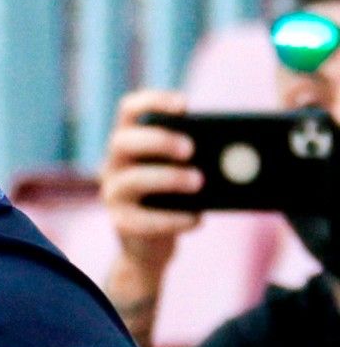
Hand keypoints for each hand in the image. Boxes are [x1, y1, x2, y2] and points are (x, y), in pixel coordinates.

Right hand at [100, 89, 202, 274]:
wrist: (150, 245)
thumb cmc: (172, 199)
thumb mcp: (181, 171)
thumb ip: (195, 157)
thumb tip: (233, 154)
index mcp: (128, 143)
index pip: (128, 109)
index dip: (153, 101)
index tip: (185, 105)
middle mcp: (112, 164)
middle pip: (123, 141)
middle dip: (158, 141)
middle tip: (191, 149)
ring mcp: (112, 194)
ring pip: (131, 180)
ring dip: (168, 178)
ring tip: (199, 182)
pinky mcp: (121, 223)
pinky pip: (145, 220)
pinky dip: (174, 218)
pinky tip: (196, 219)